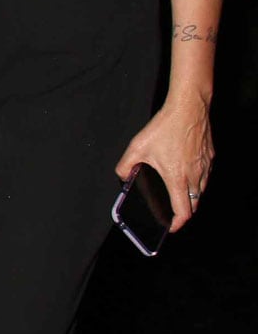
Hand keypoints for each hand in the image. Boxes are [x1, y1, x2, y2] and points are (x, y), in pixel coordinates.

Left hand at [115, 92, 213, 230]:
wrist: (188, 107)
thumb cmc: (165, 127)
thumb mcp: (137, 147)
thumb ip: (125, 167)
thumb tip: (123, 178)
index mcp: (177, 178)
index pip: (183, 212)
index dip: (177, 224)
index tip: (171, 227)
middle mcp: (195, 176)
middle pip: (193, 204)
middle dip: (183, 211)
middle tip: (172, 211)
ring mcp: (205, 166)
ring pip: (201, 190)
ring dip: (191, 196)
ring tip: (177, 193)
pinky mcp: (210, 157)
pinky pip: (205, 176)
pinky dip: (197, 180)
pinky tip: (186, 172)